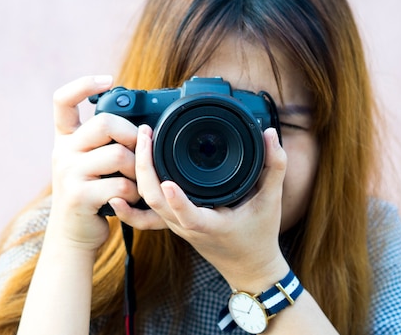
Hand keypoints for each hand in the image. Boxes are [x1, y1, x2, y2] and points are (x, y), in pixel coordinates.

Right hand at [46, 75, 140, 251]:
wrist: (73, 235)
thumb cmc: (92, 195)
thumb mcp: (89, 163)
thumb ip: (104, 143)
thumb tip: (142, 126)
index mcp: (65, 139)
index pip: (63, 100)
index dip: (83, 84)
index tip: (107, 80)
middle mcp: (62, 152)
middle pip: (104, 123)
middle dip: (131, 134)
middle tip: (140, 148)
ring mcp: (68, 174)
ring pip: (119, 155)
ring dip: (138, 170)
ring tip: (137, 181)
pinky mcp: (79, 196)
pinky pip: (121, 185)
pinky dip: (135, 194)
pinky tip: (132, 200)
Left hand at [111, 124, 289, 289]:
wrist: (248, 267)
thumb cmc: (259, 236)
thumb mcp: (271, 201)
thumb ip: (275, 166)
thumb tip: (271, 134)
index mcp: (209, 225)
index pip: (188, 214)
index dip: (176, 201)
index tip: (167, 181)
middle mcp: (186, 226)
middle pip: (155, 201)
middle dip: (144, 167)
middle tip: (146, 134)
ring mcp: (175, 224)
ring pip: (147, 201)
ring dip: (138, 171)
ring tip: (141, 139)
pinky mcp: (172, 220)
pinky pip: (146, 206)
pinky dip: (135, 189)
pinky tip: (126, 171)